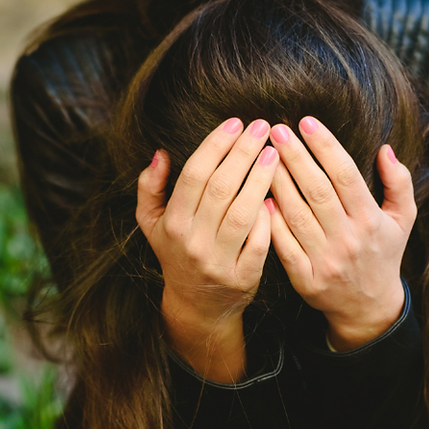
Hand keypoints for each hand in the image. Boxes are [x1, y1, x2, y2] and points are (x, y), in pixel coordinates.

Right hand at [136, 117, 277, 381]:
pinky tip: (278, 194)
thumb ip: (150, 187)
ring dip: (260, 179)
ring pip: (242, 212)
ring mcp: (219, 261)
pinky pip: (259, 242)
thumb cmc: (176, 253)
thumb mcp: (152, 223)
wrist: (196, 306)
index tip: (235, 122)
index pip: (195, 175)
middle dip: (243, 153)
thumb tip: (160, 153)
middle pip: (221, 188)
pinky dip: (267, 218)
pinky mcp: (243, 277)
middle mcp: (193, 242)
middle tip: (262, 127)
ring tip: (275, 154)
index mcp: (172, 223)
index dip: (216, 145)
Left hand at [268, 116, 415, 350]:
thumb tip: (385, 148)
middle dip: (295, 157)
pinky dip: (272, 222)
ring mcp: (325, 260)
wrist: (369, 308)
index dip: (325, 146)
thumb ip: (399, 182)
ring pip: (296, 214)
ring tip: (261, 156)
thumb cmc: (383, 254)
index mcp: (370, 219)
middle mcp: (348, 239)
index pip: (345, 175)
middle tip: (276, 130)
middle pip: (317, 191)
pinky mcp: (306, 279)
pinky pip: (284, 245)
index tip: (306, 122)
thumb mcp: (402, 219)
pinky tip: (260, 198)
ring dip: (277, 183)